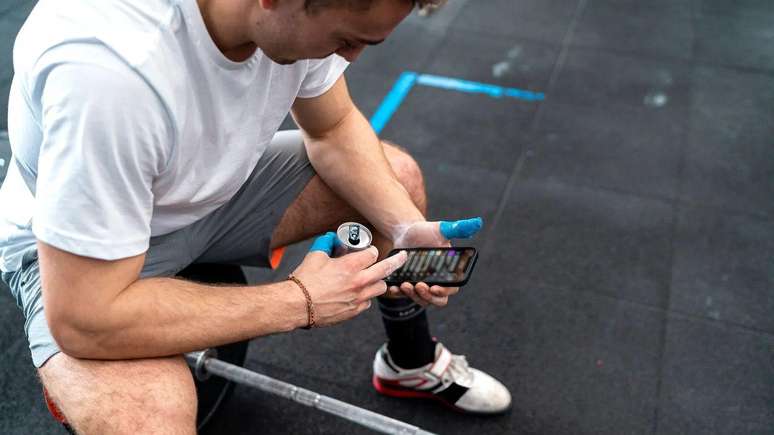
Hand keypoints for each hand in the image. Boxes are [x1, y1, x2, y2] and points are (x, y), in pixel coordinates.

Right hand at [290, 232, 407, 327]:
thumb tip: (331, 238)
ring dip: (378, 281)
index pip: (373, 253)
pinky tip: (357, 294)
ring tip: (372, 279)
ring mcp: (358, 298)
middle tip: (403, 256)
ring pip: (381, 288)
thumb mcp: (315, 256)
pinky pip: (368, 302)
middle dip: (397, 260)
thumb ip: (326, 244)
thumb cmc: (305, 281)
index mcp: (350, 266)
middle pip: (386, 269)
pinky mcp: (354, 311)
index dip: (370, 251)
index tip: (369, 252)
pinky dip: (365, 297)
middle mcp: (359, 282)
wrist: (297, 305)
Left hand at [387, 217, 482, 306]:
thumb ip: (458, 228)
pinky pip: (406, 297)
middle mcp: (438, 281)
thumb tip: (477, 223)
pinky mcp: (409, 285)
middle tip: (418, 285)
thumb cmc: (425, 231)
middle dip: (428, 297)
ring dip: (414, 296)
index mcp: (449, 271)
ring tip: (404, 284)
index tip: (434, 287)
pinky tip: (394, 287)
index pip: (452, 288)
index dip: (445, 291)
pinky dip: (400, 295)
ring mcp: (423, 285)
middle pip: (438, 300)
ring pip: (422, 300)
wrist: (405, 233)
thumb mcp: (441, 229)